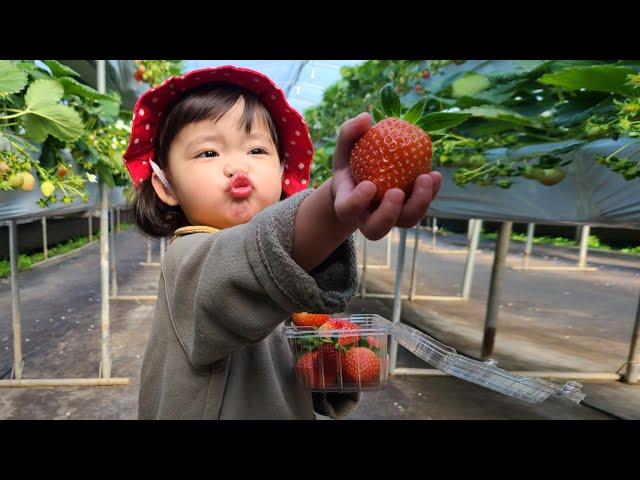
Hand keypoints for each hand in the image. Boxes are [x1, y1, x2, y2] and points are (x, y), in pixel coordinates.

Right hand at [330, 112, 441, 239]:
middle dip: (388, 214)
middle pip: (376, 230)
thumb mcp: (346, 146)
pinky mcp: (409, 211)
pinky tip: (435, 175)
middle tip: (397, 192)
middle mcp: (368, 217)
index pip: (348, 210)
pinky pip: (421, 208)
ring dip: (419, 204)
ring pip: (405, 222)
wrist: (366, 176)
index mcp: (347, 203)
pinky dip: (431, 193)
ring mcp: (391, 218)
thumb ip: (349, 132)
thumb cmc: (352, 160)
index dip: (358, 202)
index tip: (369, 184)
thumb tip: (365, 118)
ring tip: (426, 177)